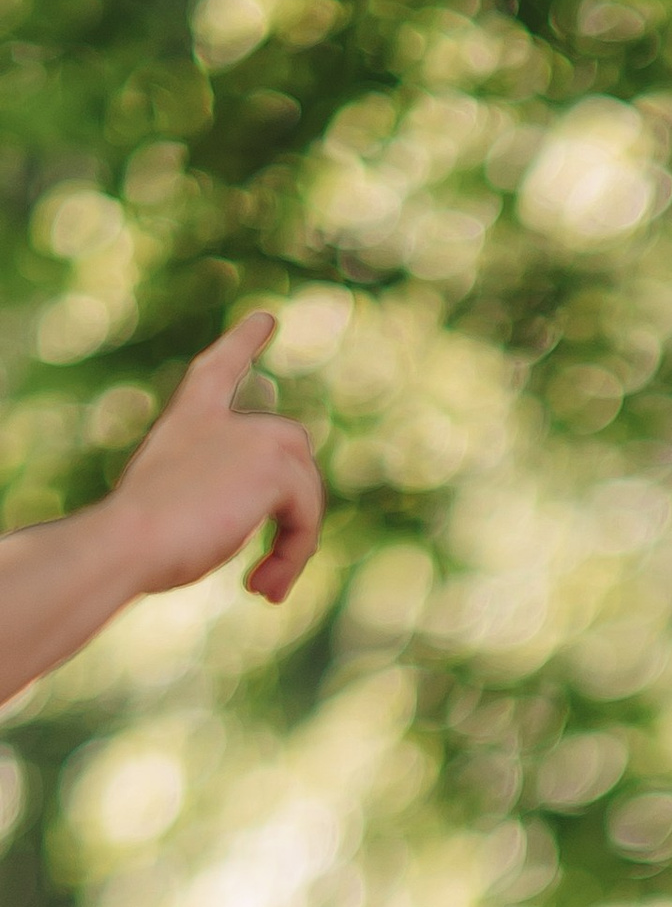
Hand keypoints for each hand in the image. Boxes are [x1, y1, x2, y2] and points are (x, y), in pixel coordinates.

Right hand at [100, 312, 324, 607]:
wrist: (129, 540)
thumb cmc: (138, 539)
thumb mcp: (176, 506)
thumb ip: (217, 491)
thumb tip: (271, 508)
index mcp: (189, 417)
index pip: (220, 367)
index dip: (244, 342)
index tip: (266, 317)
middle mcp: (222, 417)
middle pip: (293, 449)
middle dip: (295, 510)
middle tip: (267, 575)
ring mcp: (253, 437)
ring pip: (307, 492)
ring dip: (294, 547)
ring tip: (263, 589)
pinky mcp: (275, 468)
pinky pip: (308, 518)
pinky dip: (293, 557)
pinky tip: (262, 587)